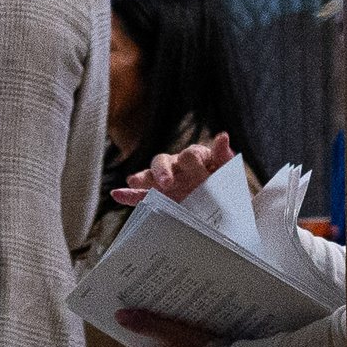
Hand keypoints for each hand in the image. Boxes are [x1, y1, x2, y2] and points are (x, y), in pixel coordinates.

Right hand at [111, 132, 235, 207]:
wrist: (225, 210)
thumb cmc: (226, 186)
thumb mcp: (228, 171)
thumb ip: (224, 155)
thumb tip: (223, 136)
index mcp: (195, 158)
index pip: (189, 154)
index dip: (192, 161)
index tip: (198, 171)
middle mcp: (176, 166)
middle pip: (162, 161)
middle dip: (162, 171)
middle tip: (167, 183)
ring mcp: (164, 182)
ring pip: (148, 176)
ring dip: (142, 178)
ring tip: (134, 182)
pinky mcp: (158, 197)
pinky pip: (140, 195)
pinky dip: (128, 195)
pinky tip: (117, 194)